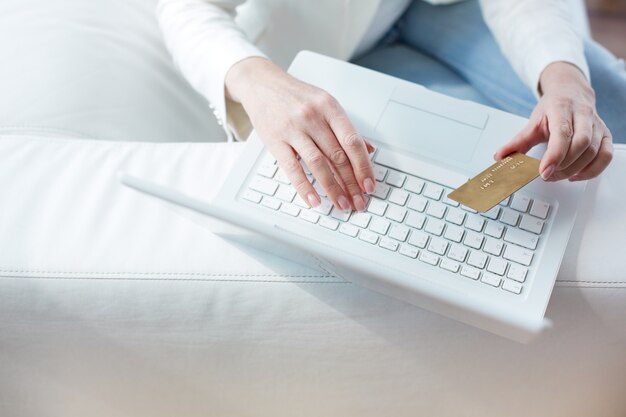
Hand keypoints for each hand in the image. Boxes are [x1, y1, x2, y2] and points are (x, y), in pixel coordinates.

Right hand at [226, 57, 375, 210]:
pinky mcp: (275, 140)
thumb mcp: (324, 103)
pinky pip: (292, 168)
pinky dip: (304, 187)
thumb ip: (344, 127)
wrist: (261, 84)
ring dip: (333, 188)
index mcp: (330, 107)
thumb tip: (367, 150)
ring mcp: (293, 128)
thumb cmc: (295, 96)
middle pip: (338, 156)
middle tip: (359, 202)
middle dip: (351, 183)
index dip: (363, 166)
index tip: (369, 185)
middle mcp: (313, 116)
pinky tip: (314, 200)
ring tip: (341, 204)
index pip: (352, 141)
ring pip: (318, 164)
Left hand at [495, 62, 612, 180]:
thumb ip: (517, 141)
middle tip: (548, 174)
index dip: (554, 155)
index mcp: (562, 108)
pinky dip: (592, 170)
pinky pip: (606, 156)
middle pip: (581, 144)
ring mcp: (597, 125)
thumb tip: (499, 156)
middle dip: (564, 165)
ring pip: (594, 152)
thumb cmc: (553, 107)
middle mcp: (583, 115)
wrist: (570, 91)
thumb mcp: (533, 121)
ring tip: (557, 175)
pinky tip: (576, 175)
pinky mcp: (605, 135)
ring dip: (575, 169)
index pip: (563, 134)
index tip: (544, 171)